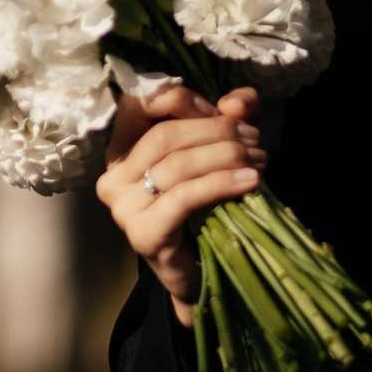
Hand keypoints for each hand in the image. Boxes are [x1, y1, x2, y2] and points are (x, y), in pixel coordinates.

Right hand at [96, 83, 264, 326]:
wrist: (199, 271)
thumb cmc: (204, 207)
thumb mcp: (217, 151)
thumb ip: (228, 118)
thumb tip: (236, 102)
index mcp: (121, 151)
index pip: (138, 105)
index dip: (183, 101)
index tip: (223, 113)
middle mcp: (113, 176)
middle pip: (164, 135)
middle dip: (216, 131)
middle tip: (254, 140)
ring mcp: (123, 208)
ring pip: (176, 165)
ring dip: (225, 156)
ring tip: (258, 161)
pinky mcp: (143, 233)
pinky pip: (183, 197)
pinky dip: (220, 184)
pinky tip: (250, 182)